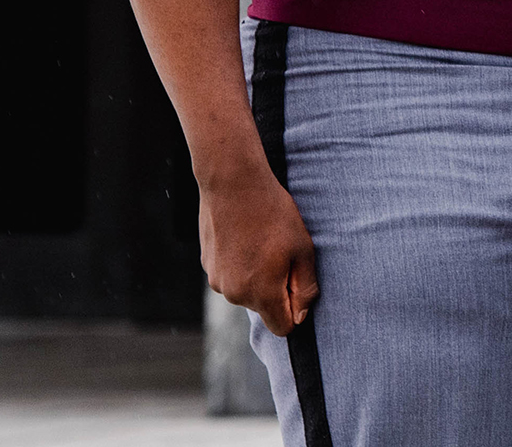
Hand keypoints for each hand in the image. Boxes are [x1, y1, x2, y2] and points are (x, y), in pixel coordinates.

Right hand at [199, 161, 318, 336]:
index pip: (282, 327)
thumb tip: (300, 315)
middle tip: (282, 252)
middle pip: (264, 308)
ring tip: (262, 241)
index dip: (295, 311)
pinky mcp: (207, 266)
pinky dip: (241, 264)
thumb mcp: (302, 248)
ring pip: (246, 291)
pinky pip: (231, 276)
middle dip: (277, 288)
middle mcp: (235, 294)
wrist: (233, 184)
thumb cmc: (273, 214)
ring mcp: (217, 281)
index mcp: (261, 294)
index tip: (298, 286)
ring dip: (257, 276)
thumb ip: (305, 287)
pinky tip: (246, 237)